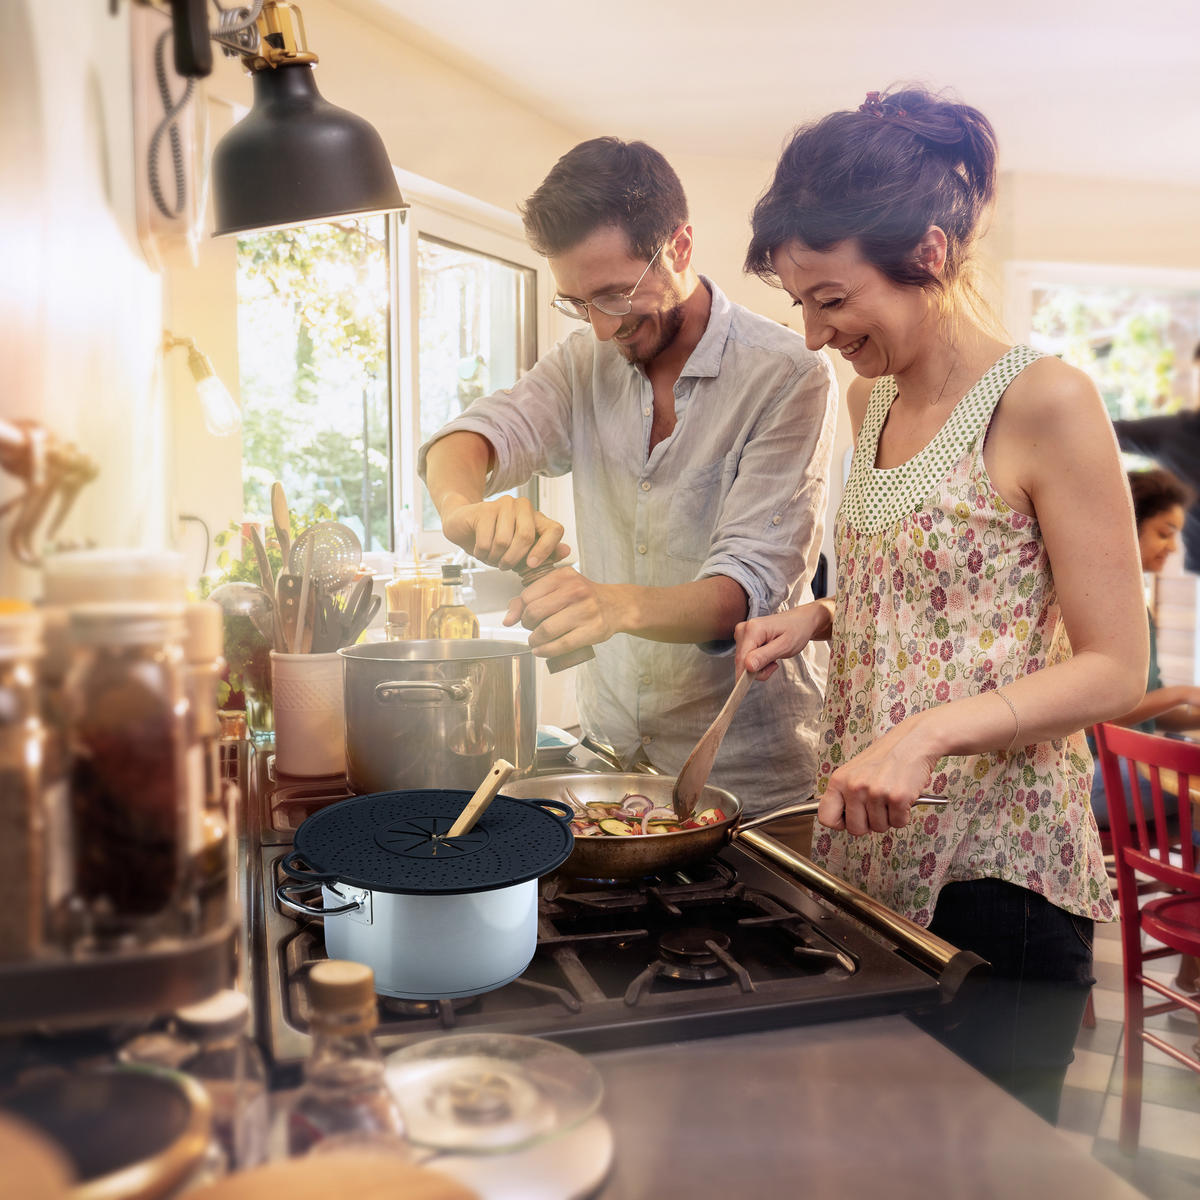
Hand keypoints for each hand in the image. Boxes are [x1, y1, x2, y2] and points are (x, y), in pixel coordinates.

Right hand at [442, 495, 569, 570]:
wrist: (465, 526)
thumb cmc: (496, 541)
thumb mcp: (523, 554)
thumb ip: (544, 554)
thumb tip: (567, 550)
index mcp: (538, 517)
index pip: (555, 530)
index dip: (546, 550)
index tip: (532, 565)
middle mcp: (524, 507)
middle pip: (526, 537)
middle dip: (513, 559)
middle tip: (504, 566)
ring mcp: (505, 504)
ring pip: (504, 541)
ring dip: (495, 557)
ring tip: (492, 557)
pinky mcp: (485, 508)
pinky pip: (487, 540)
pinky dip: (482, 553)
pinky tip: (480, 550)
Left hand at [503, 568, 624, 658]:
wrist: (617, 605)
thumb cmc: (584, 597)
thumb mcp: (560, 587)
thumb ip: (531, 597)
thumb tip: (508, 619)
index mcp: (564, 576)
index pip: (528, 595)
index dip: (521, 610)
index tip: (525, 617)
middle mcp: (575, 590)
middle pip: (534, 613)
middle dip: (527, 626)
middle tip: (530, 629)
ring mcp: (585, 611)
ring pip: (546, 630)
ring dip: (534, 641)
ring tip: (536, 641)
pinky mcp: (592, 630)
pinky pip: (561, 644)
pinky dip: (546, 651)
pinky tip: (542, 650)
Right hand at [734, 606, 817, 679]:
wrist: (799, 621)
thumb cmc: (796, 631)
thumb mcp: (785, 646)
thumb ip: (765, 656)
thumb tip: (748, 666)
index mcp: (753, 629)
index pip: (742, 658)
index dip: (745, 675)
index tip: (748, 687)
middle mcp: (743, 629)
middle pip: (741, 661)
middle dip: (757, 670)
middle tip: (774, 665)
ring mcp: (742, 633)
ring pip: (743, 662)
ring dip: (758, 666)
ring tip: (773, 657)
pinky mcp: (743, 638)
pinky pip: (746, 658)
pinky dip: (757, 662)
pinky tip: (768, 654)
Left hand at [817, 716, 941, 835]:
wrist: (913, 741)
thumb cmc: (885, 757)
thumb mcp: (854, 771)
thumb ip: (844, 794)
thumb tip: (839, 819)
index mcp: (838, 780)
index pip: (826, 817)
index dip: (840, 823)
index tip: (850, 818)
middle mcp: (854, 787)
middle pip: (855, 829)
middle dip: (869, 823)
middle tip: (877, 806)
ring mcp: (875, 792)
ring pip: (879, 828)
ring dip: (888, 817)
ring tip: (890, 795)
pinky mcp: (897, 798)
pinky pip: (899, 823)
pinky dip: (903, 814)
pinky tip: (902, 796)